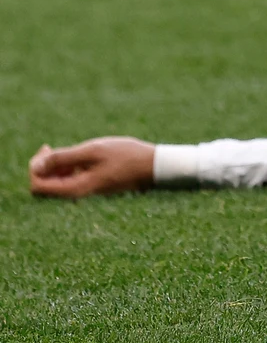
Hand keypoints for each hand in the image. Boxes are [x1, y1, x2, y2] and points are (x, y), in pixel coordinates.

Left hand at [28, 138, 156, 198]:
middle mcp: (78, 195)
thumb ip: (62, 158)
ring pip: (55, 183)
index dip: (35, 168)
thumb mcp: (92, 151)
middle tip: (50, 147)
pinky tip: (76, 156)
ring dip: (54, 166)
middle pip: (44, 186)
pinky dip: (66, 168)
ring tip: (66, 150)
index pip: (37, 186)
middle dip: (42, 166)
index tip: (47, 150)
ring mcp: (85, 192)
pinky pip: (68, 181)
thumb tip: (36, 166)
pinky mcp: (91, 187)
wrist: (153, 166)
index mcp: (76, 189)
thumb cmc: (126, 157)